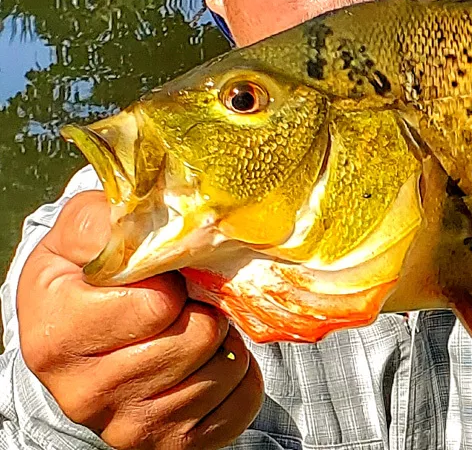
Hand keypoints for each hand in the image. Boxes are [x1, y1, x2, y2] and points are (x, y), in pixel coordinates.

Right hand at [17, 191, 263, 449]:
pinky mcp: (169, 444)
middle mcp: (84, 393)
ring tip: (194, 325)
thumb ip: (109, 219)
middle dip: (204, 308)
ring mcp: (127, 426)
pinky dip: (241, 373)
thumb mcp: (82, 233)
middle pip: (196, 339)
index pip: (156, 306)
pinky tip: (212, 358)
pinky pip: (241, 401)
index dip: (172, 281)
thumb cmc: (91, 275)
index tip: (161, 277)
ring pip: (222, 371)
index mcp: (57, 335)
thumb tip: (153, 218)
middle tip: (186, 300)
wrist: (84, 332)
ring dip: (224, 340)